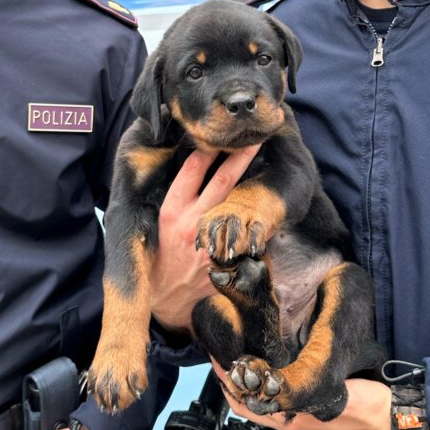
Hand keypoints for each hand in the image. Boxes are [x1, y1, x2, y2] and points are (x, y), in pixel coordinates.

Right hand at [149, 145, 259, 331]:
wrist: (168, 296)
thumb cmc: (164, 250)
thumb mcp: (162, 218)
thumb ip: (181, 191)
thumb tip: (200, 156)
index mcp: (172, 211)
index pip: (191, 170)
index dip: (208, 149)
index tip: (221, 133)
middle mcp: (194, 224)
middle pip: (222, 182)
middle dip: (240, 156)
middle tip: (255, 138)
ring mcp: (213, 241)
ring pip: (239, 204)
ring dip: (254, 182)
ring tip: (266, 163)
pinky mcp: (228, 258)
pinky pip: (248, 233)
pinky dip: (257, 218)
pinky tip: (266, 207)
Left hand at [210, 359, 392, 429]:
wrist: (393, 420)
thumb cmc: (367, 406)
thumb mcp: (330, 390)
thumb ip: (301, 385)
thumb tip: (271, 375)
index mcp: (291, 420)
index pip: (246, 403)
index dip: (229, 382)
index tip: (218, 358)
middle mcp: (291, 423)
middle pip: (249, 406)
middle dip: (233, 384)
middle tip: (221, 356)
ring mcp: (301, 422)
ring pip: (263, 406)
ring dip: (248, 387)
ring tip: (239, 362)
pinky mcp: (312, 417)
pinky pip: (279, 405)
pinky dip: (267, 390)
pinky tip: (268, 373)